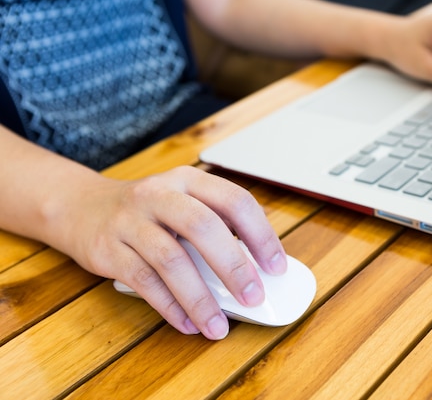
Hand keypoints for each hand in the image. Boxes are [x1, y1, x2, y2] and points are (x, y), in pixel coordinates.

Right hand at [64, 166, 287, 339]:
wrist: (81, 207)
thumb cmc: (148, 212)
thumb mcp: (183, 203)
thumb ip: (216, 228)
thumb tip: (255, 271)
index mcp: (188, 180)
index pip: (234, 200)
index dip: (260, 235)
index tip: (276, 267)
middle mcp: (159, 194)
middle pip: (203, 226)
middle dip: (233, 266)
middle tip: (253, 297)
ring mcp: (130, 220)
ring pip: (171, 259)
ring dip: (200, 298)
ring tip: (218, 326)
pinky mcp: (108, 249)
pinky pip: (143, 282)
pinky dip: (169, 307)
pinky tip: (188, 323)